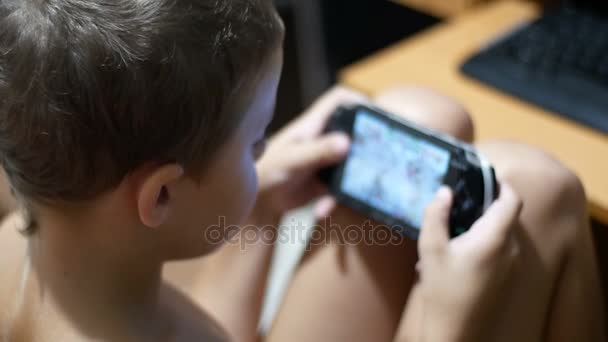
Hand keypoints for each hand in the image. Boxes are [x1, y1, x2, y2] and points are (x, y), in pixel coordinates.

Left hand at [252, 87, 367, 224]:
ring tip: (355, 192)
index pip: (339, 100)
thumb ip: (318, 151)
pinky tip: (321, 211)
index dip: (358, 100)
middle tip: (380, 156)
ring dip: (355, 177)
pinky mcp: (326, 182)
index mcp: (313, 125)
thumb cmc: (267, 171)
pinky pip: (341, 187)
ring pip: (352, 161)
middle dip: (368, 143)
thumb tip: (347, 142)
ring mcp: (326, 160)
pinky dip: (336, 201)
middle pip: (354, 131)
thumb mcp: (293, 159)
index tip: (375, 114)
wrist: (256, 201)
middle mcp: (323, 139)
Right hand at [417, 184, 521, 341]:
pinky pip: (499, 248)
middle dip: (485, 205)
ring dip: (482, 224)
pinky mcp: (505, 276)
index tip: (484, 177)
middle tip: (458, 203)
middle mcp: (509, 249)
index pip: (511, 200)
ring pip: (501, 232)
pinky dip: (483, 241)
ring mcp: (510, 264)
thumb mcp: (431, 248)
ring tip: (452, 231)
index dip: (501, 184)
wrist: (455, 330)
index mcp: (494, 238)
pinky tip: (457, 253)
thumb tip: (444, 192)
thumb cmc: (443, 290)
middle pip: (505, 215)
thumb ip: (436, 215)